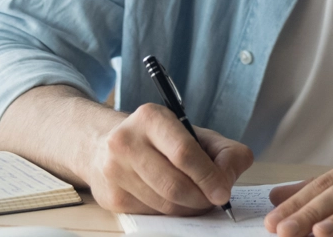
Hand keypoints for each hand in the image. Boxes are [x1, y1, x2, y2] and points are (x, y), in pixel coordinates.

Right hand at [85, 102, 253, 215]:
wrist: (104, 145)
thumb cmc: (159, 139)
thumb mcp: (193, 132)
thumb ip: (223, 151)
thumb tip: (228, 179)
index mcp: (150, 118)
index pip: (184, 153)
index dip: (208, 176)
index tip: (223, 192)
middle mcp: (126, 142)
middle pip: (174, 184)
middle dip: (201, 198)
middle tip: (214, 200)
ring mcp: (114, 171)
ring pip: (164, 204)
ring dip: (189, 208)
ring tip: (198, 198)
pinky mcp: (112, 197)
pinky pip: (152, 214)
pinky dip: (171, 212)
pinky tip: (175, 200)